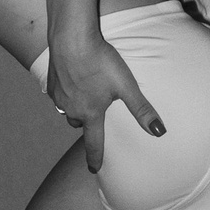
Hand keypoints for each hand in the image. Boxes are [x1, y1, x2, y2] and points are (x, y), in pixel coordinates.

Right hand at [45, 30, 165, 174]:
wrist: (71, 39)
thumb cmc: (100, 62)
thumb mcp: (126, 86)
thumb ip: (141, 110)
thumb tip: (159, 132)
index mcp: (90, 114)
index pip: (93, 143)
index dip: (95, 158)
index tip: (93, 169)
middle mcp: (71, 109)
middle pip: (79, 124)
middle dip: (87, 124)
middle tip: (94, 117)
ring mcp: (58, 97)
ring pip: (68, 110)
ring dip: (76, 109)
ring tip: (84, 98)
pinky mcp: (50, 83)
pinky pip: (59, 96)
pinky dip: (66, 93)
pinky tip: (72, 81)